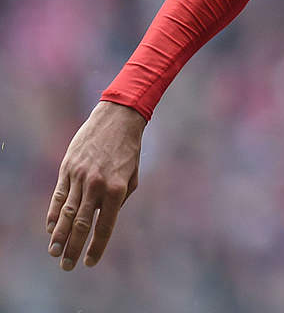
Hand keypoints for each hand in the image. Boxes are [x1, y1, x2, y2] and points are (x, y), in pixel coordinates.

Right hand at [47, 101, 146, 269]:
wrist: (117, 119)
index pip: (104, 225)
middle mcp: (97, 185)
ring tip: (54, 253)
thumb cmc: (128, 151)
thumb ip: (117, 200)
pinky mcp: (68, 168)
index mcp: (116, 189)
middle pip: (82, 223)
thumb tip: (101, 219)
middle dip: (74, 247)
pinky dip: (53, 213)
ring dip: (59, 235)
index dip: (97, 246)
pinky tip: (50, 229)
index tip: (90, 263)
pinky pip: (58, 196)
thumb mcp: (131, 177)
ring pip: (67, 212)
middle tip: (66, 266)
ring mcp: (80, 176)